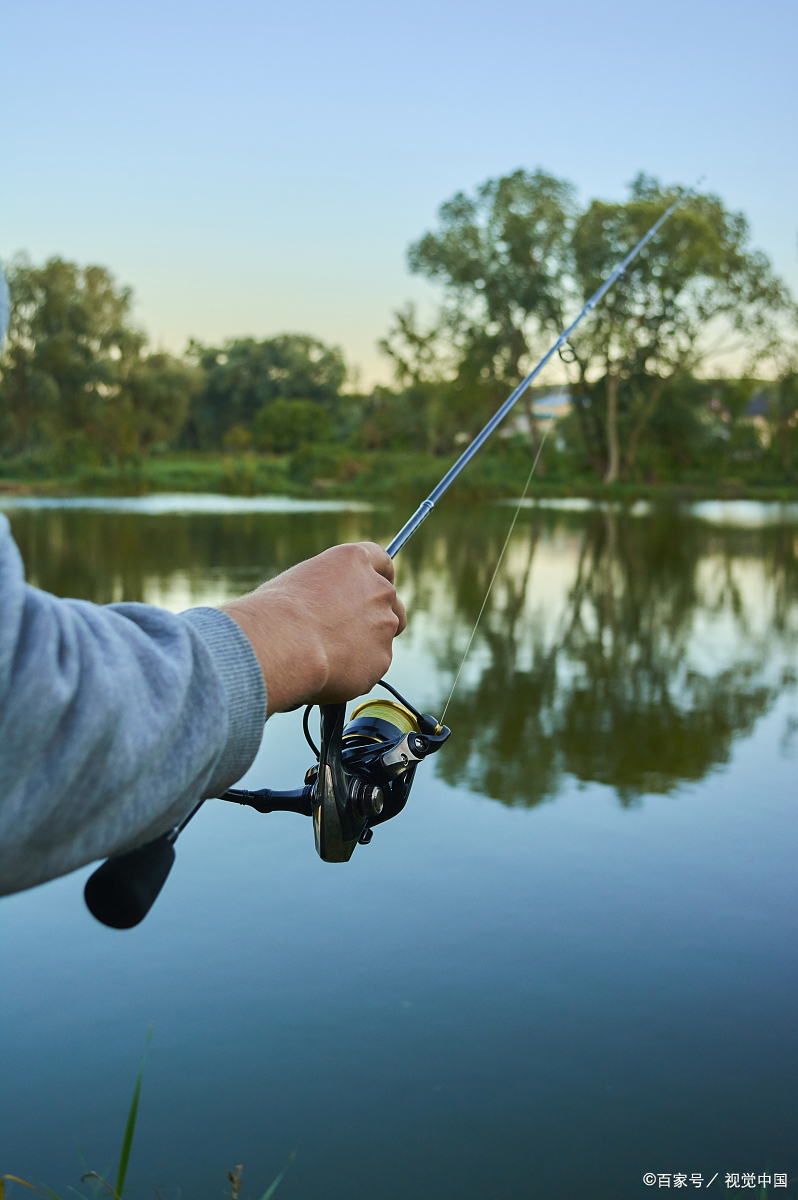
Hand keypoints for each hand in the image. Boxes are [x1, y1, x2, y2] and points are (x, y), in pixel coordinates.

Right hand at [220, 542, 406, 716]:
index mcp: (354, 560)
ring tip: (328, 657)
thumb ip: (325, 592)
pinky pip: (372, 666)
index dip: (381, 575)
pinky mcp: (382, 659)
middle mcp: (377, 589)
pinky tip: (328, 673)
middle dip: (376, 616)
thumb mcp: (297, 585)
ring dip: (364, 646)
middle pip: (390, 602)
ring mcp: (384, 624)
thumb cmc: (275, 613)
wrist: (281, 645)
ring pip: (382, 637)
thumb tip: (325, 613)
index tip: (378, 585)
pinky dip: (355, 672)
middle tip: (350, 633)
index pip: (381, 560)